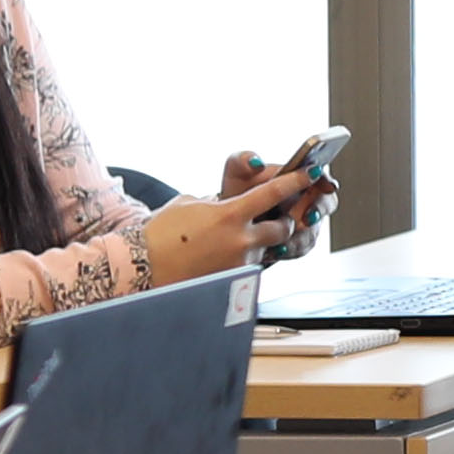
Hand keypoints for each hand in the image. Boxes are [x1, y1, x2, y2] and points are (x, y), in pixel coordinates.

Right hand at [142, 176, 318, 281]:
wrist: (142, 267)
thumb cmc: (161, 233)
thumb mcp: (190, 204)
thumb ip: (217, 202)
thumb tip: (229, 204)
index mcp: (231, 213)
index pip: (273, 192)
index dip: (296, 180)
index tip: (311, 172)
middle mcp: (241, 239)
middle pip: (282, 228)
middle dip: (281, 223)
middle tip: (272, 219)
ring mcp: (239, 263)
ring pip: (266, 250)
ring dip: (258, 244)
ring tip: (229, 243)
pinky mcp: (233, 282)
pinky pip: (248, 268)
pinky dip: (241, 261)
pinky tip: (220, 259)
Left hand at [216, 148, 337, 254]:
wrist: (228, 221)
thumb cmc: (238, 192)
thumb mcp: (235, 174)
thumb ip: (242, 161)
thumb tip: (256, 162)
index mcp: (296, 176)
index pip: (320, 175)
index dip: (326, 180)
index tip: (327, 185)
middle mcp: (305, 198)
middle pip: (326, 203)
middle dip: (319, 210)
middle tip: (307, 216)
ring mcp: (303, 222)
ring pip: (312, 230)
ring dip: (300, 236)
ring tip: (284, 240)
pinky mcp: (297, 241)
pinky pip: (301, 247)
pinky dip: (290, 249)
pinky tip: (275, 250)